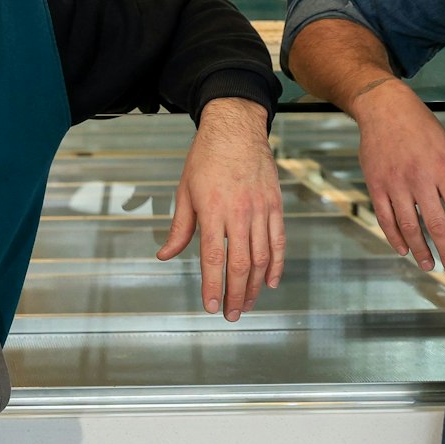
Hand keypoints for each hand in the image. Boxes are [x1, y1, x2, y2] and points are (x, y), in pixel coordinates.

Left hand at [158, 98, 283, 319]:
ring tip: (246, 304)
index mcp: (212, 210)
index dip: (212, 286)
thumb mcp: (185, 191)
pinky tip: (270, 282)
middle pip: (240, 264)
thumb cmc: (206, 158)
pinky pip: (278, 241)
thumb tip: (165, 255)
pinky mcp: (275, 206)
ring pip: (261, 258)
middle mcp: (239, 213)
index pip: (214, 258)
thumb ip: (179, 228)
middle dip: (234, 295)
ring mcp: (260, 210)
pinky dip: (276, 265)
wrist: (236, 128)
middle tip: (230, 314)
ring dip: (253, 286)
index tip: (210, 306)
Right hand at [348, 79, 444, 277]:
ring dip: (421, 250)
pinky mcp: (376, 184)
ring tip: (429, 266)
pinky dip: (395, 236)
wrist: (384, 109)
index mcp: (443, 169)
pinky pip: (386, 217)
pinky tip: (404, 249)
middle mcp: (420, 178)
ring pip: (410, 225)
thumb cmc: (422, 129)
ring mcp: (395, 183)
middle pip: (437, 224)